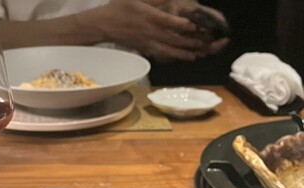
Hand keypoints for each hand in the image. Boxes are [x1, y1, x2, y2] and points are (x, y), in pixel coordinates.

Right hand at [78, 0, 225, 61]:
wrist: (104, 26)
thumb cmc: (119, 8)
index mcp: (148, 17)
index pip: (167, 22)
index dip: (180, 25)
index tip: (193, 26)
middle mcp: (149, 32)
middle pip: (172, 39)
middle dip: (188, 43)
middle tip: (204, 44)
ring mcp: (147, 43)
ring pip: (168, 50)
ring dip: (183, 53)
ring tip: (197, 55)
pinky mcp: (145, 49)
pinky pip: (162, 54)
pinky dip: (174, 56)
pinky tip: (184, 57)